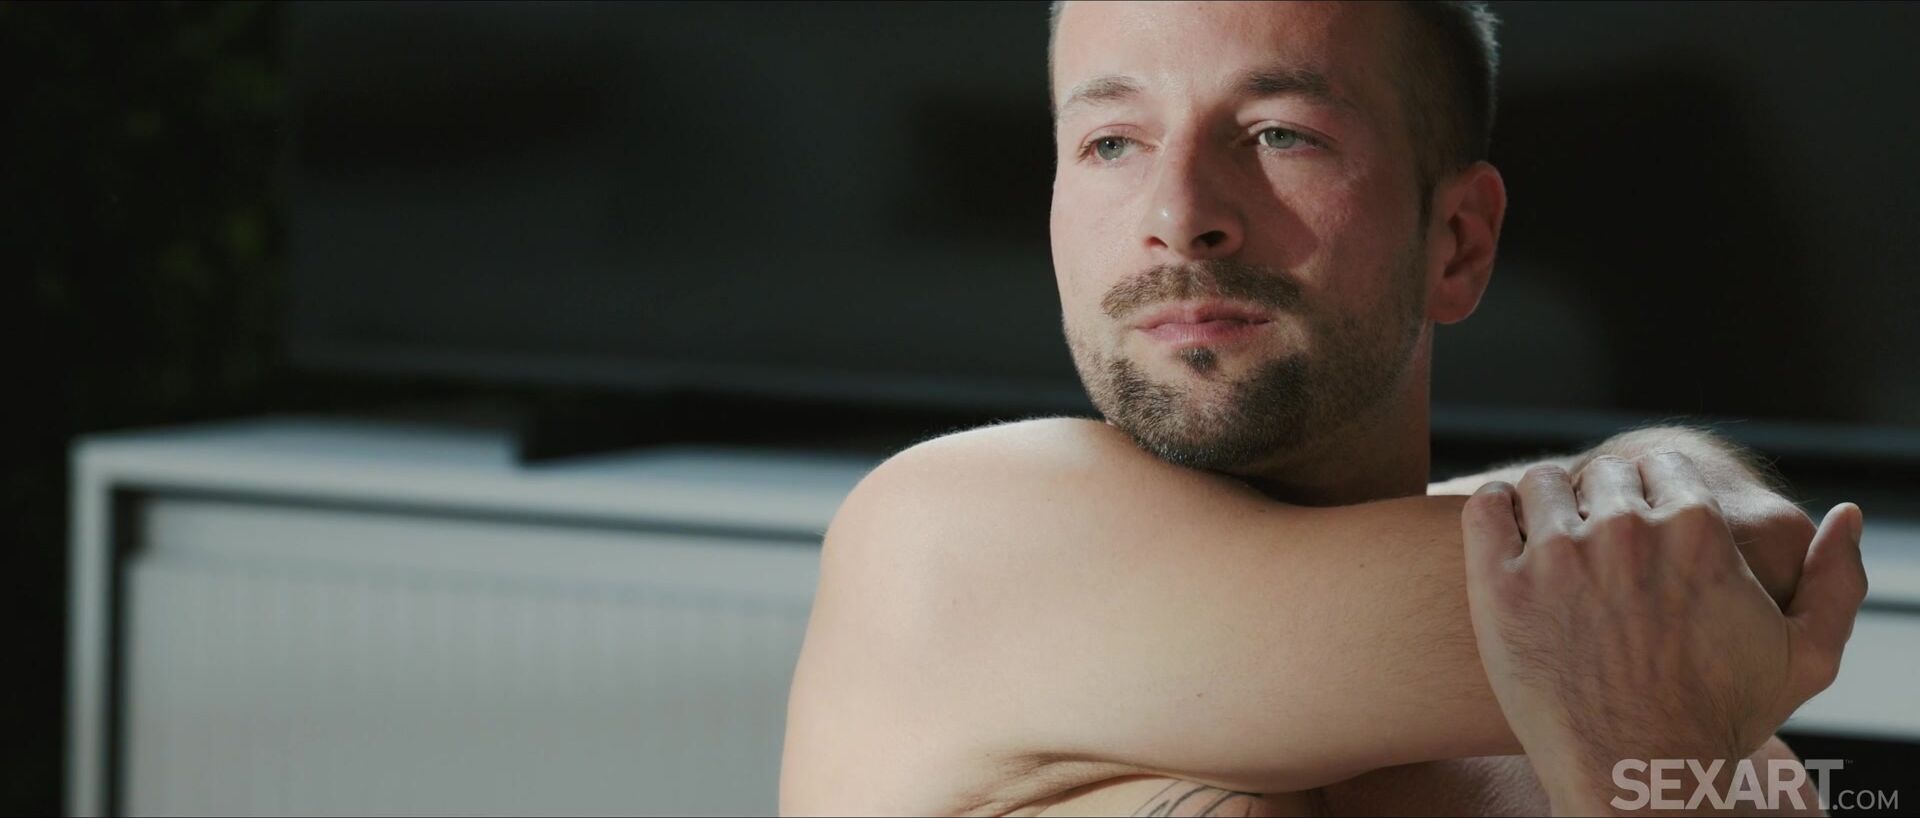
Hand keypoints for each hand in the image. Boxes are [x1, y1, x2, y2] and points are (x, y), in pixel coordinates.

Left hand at [1460, 453, 1866, 814]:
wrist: (1639, 777)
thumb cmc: (1721, 719)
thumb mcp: (1804, 656)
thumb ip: (1835, 582)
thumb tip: (1848, 515)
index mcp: (1698, 528)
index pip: (1661, 465)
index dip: (1650, 490)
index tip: (1639, 517)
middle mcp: (1625, 531)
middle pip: (1601, 473)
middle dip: (1601, 498)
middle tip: (1592, 536)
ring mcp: (1557, 556)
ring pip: (1540, 483)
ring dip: (1545, 502)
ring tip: (1547, 539)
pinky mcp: (1499, 586)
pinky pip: (1484, 509)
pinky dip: (1493, 511)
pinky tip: (1505, 536)